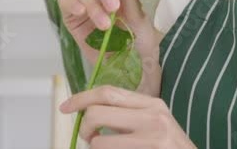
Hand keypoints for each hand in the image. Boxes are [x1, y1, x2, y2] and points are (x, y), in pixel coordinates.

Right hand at [58, 0, 162, 95]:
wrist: (131, 68)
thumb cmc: (139, 40)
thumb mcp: (140, 15)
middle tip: (114, 5)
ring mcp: (84, 2)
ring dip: (93, 4)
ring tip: (105, 25)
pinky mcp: (72, 17)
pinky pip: (64, 1)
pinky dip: (71, 4)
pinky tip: (81, 13)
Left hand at [60, 85, 195, 148]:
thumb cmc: (169, 146)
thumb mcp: (155, 122)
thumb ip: (130, 113)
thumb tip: (93, 110)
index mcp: (152, 103)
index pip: (108, 92)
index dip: (82, 98)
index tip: (66, 107)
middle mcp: (152, 116)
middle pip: (97, 113)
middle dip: (83, 126)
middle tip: (87, 136)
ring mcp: (152, 137)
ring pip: (99, 141)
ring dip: (95, 147)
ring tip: (105, 148)